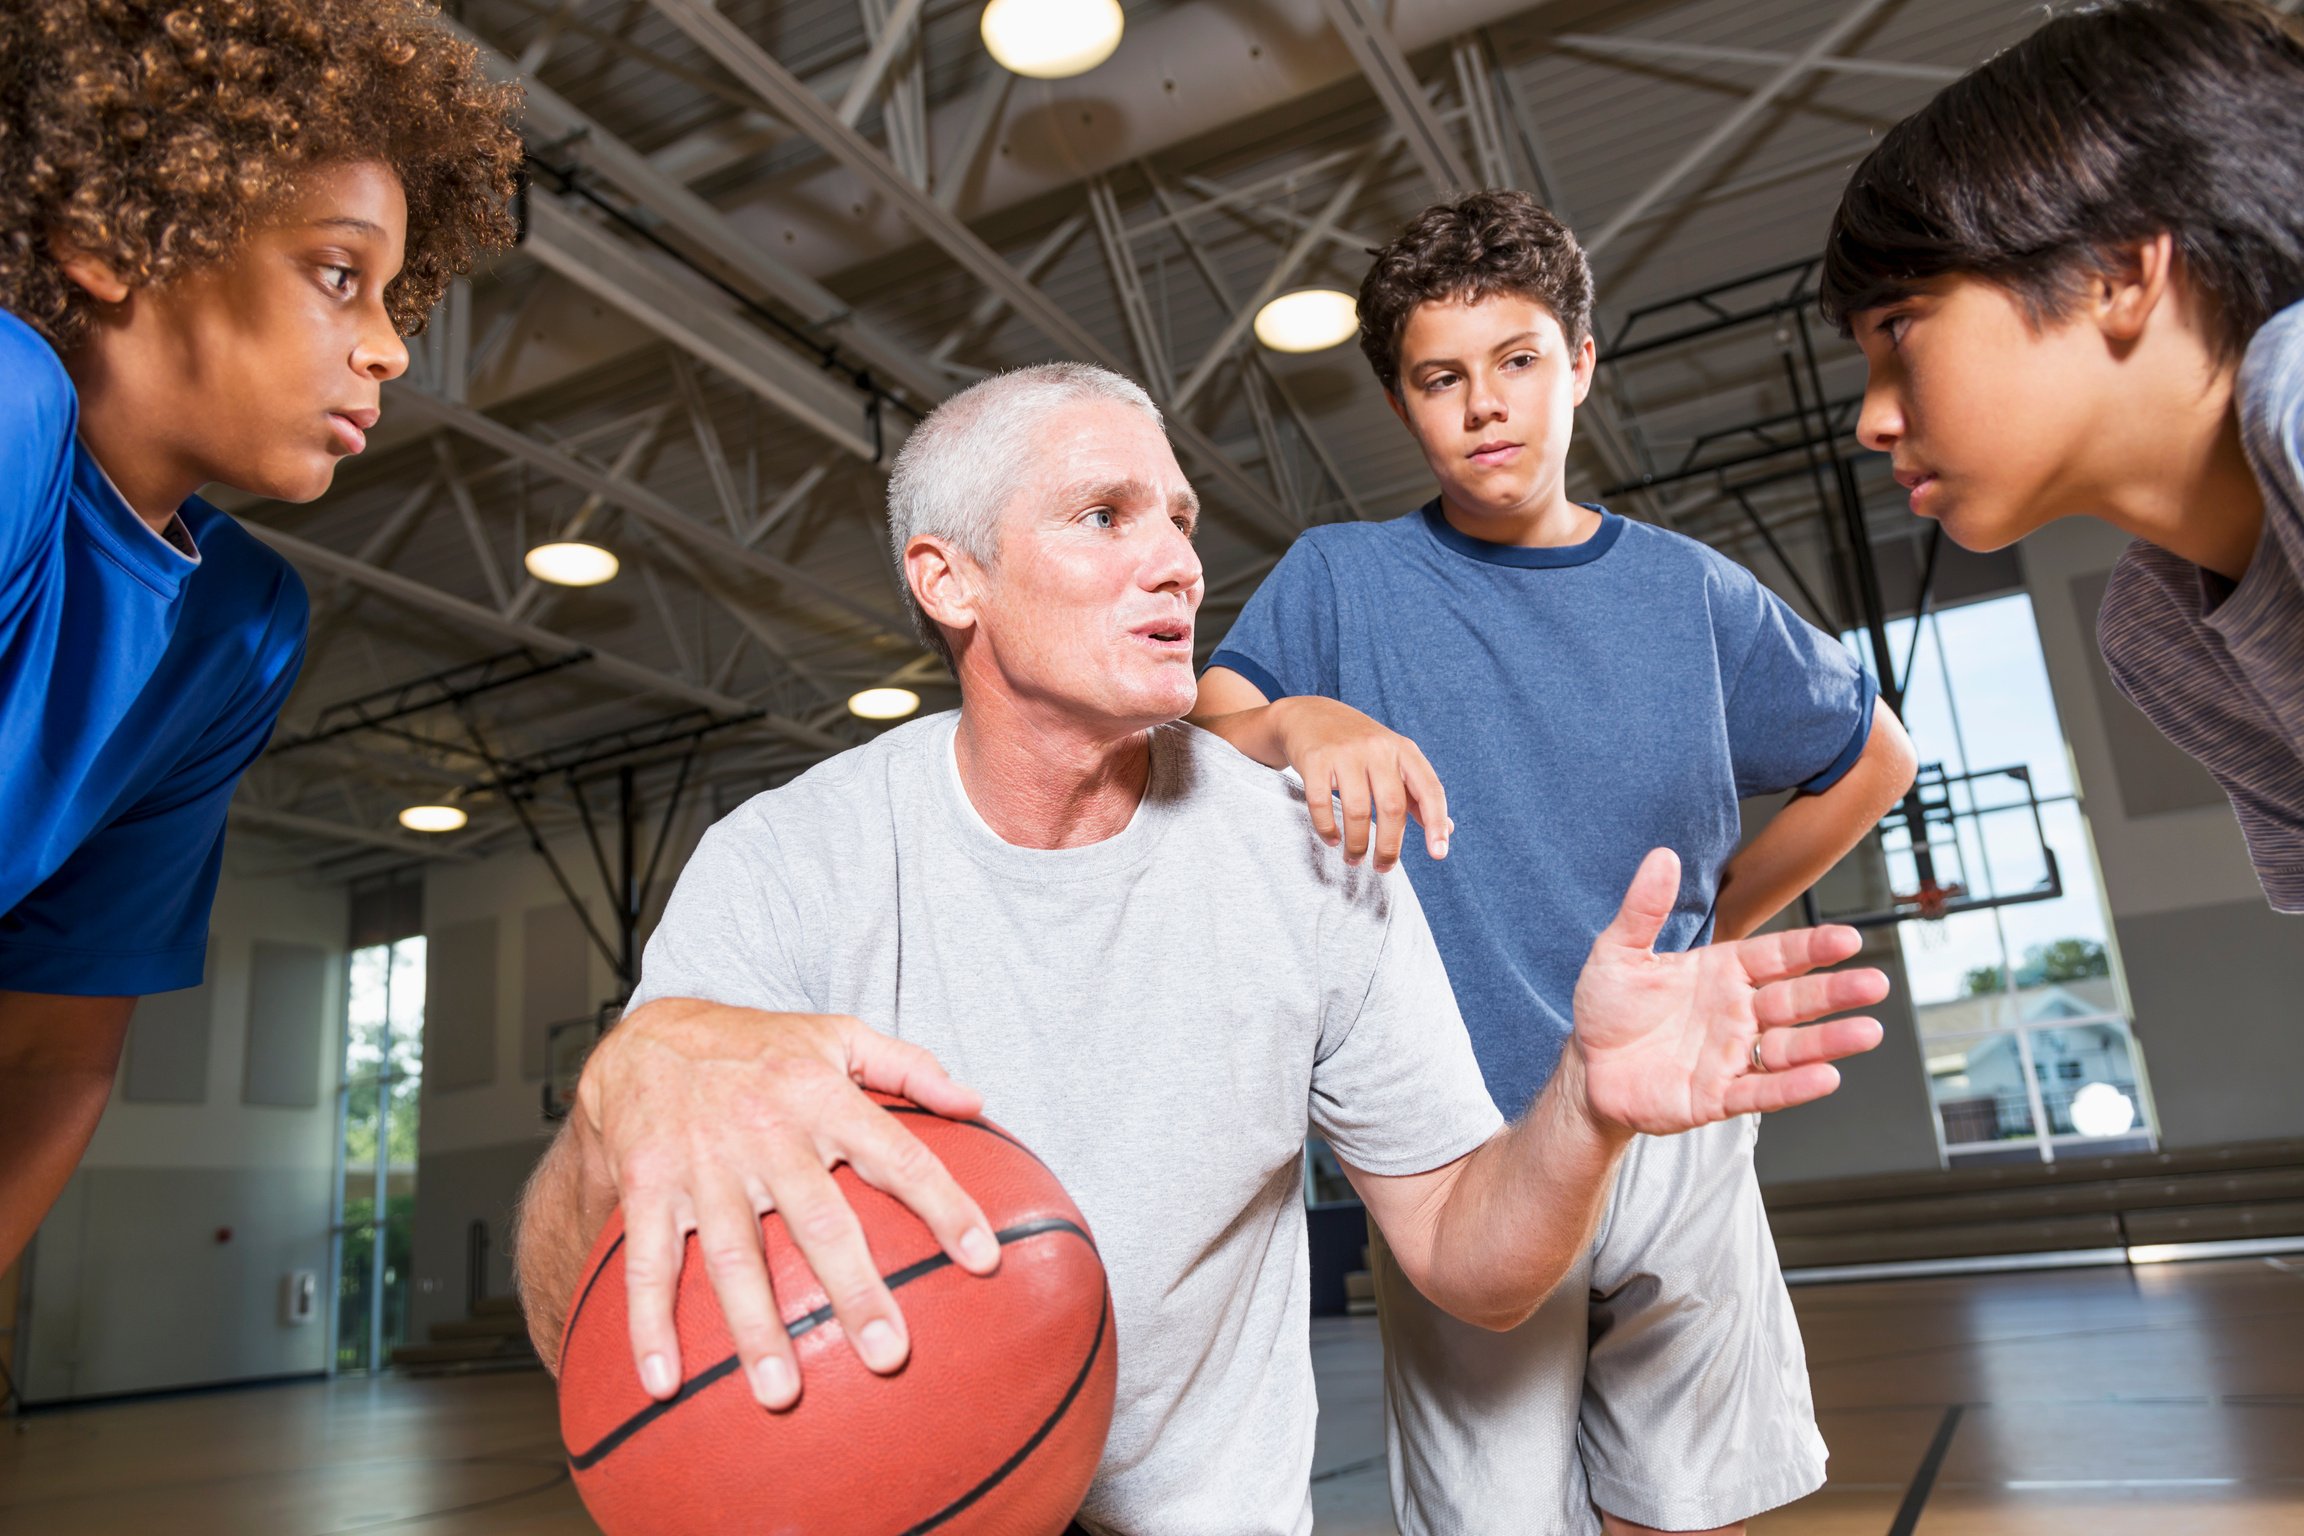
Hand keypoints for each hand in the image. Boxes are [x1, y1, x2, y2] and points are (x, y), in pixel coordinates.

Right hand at [570, 999, 999, 1409]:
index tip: (983, 1259)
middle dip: (854, 1290)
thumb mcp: (838, 1034)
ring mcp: (703, 1165)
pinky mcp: (647, 1188)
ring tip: (781, 1394)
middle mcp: (766, 1133)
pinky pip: (649, 1264)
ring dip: (756, 1328)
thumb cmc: (758, 1047)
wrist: (645, 1039)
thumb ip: (910, 1066)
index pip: (897, 1155)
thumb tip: (976, 1102)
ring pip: (734, 1257)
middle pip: (819, 1221)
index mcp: (821, 1096)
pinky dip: (650, 1324)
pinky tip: (662, 1381)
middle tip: (887, 1355)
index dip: (943, 1205)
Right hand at [1271, 696, 1450, 870]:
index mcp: (1404, 750)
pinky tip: (1332, 840)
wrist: (1309, 715)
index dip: (1437, 823)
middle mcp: (1378, 748)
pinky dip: (1327, 830)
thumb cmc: (1359, 746)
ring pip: (1358, 811)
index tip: (1439, 854)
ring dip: (1357, 845)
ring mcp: (1345, 753)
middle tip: (1383, 868)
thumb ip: (1418, 794)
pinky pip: (1322, 804)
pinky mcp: (1316, 760)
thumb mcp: (1393, 760)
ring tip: (1354, 860)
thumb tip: (1448, 830)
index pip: (1430, 789)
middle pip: (1392, 807)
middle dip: (1389, 847)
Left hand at [1570, 849, 1887, 1134]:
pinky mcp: (1717, 1097)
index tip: (1848, 939)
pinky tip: (1825, 1078)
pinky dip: (1792, 1087)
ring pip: (1790, 1047)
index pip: (1778, 955)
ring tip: (1867, 1032)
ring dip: (1829, 1041)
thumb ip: (1645, 908)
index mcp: (1723, 972)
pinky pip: (1760, 1091)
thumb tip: (1662, 855)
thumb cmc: (1608, 1007)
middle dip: (1836, 992)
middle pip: (1796, 999)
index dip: (1812, 948)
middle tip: (1875, 984)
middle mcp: (1737, 1012)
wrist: (1586, 1066)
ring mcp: (1731, 1055)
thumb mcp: (1619, 951)